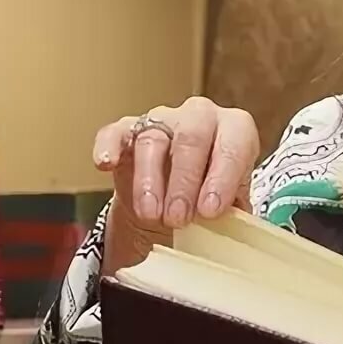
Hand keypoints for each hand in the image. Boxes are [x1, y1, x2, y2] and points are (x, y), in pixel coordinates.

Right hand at [93, 97, 259, 230]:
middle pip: (192, 137)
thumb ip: (234, 209)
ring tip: (151, 215)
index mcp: (235, 130)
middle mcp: (201, 117)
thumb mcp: (230, 205)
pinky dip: (108, 147)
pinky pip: (115, 132)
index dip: (224, 177)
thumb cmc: (210, 198)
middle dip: (185, 181)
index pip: (235, 144)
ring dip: (150, 181)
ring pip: (152, 140)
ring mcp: (162, 120)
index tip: (211, 211)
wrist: (175, 203)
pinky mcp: (126, 131)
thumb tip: (237, 227)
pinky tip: (105, 165)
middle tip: (178, 218)